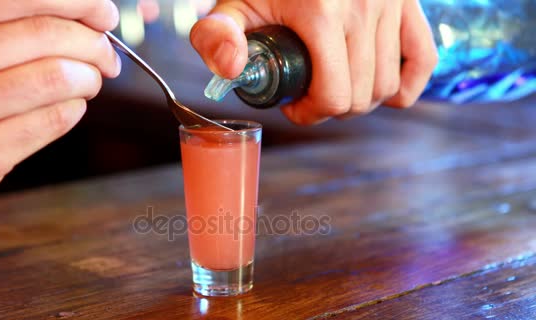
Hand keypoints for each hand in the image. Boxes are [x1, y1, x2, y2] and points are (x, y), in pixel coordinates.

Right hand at [0, 0, 120, 234]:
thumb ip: (1, 22)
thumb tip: (81, 10)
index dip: (77, 1)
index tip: (103, 12)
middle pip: (44, 34)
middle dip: (93, 42)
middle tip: (106, 54)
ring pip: (56, 77)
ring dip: (89, 77)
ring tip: (88, 81)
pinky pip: (52, 120)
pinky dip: (75, 108)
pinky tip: (69, 106)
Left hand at [190, 0, 437, 123]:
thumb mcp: (233, 2)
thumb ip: (216, 34)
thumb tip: (231, 69)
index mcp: (321, 14)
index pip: (332, 96)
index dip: (310, 114)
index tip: (292, 106)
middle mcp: (364, 9)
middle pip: (361, 97)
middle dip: (331, 109)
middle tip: (308, 98)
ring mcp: (390, 5)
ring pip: (388, 85)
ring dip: (360, 100)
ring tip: (334, 88)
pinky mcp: (407, 2)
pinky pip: (423, 58)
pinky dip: (406, 85)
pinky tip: (383, 92)